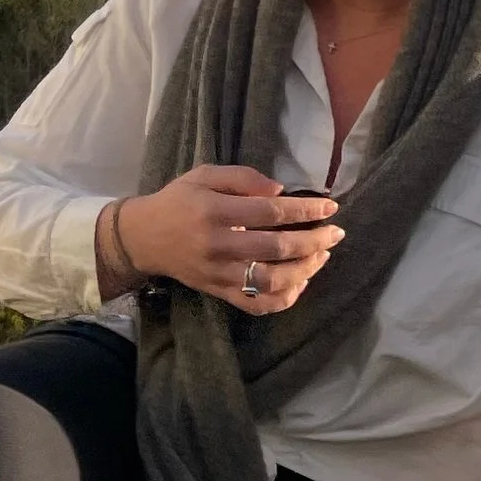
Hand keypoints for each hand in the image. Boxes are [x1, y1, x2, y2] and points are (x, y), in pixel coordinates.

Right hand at [106, 165, 342, 311]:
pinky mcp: (219, 293)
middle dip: (314, 241)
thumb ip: (242, 178)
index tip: (329, 207)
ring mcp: (219, 274)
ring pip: (272, 280)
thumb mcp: (204, 175)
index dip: (304, 211)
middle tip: (336, 233)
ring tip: (322, 255)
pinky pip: (257, 304)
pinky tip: (299, 284)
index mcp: (215, 211)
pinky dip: (283, 299)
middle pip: (277, 249)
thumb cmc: (178, 200)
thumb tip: (280, 192)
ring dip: (305, 270)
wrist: (144, 237)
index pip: (270, 213)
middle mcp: (219, 245)